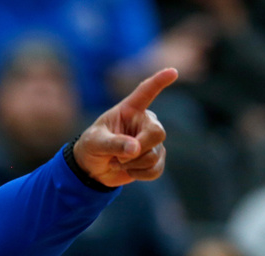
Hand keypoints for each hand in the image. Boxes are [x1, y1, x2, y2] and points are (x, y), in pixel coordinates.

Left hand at [74, 68, 177, 187]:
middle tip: (118, 157)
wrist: (92, 169)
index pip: (146, 92)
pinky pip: (155, 169)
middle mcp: (144, 122)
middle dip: (138, 149)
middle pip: (157, 133)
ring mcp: (152, 141)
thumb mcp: (95, 143)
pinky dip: (139, 174)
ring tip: (117, 161)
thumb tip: (135, 149)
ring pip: (154, 155)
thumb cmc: (91, 147)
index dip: (159, 82)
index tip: (172, 72)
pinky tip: (128, 170)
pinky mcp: (155, 158)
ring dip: (132, 164)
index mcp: (129, 110)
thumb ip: (113, 143)